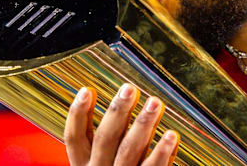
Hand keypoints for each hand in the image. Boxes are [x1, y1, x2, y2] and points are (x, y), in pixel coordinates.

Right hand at [64, 83, 178, 165]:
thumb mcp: (102, 164)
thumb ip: (108, 143)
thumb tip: (118, 104)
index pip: (74, 139)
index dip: (77, 114)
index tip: (86, 89)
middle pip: (105, 140)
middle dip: (117, 112)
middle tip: (130, 89)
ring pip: (129, 151)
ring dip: (143, 125)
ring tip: (155, 102)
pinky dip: (162, 152)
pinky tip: (172, 135)